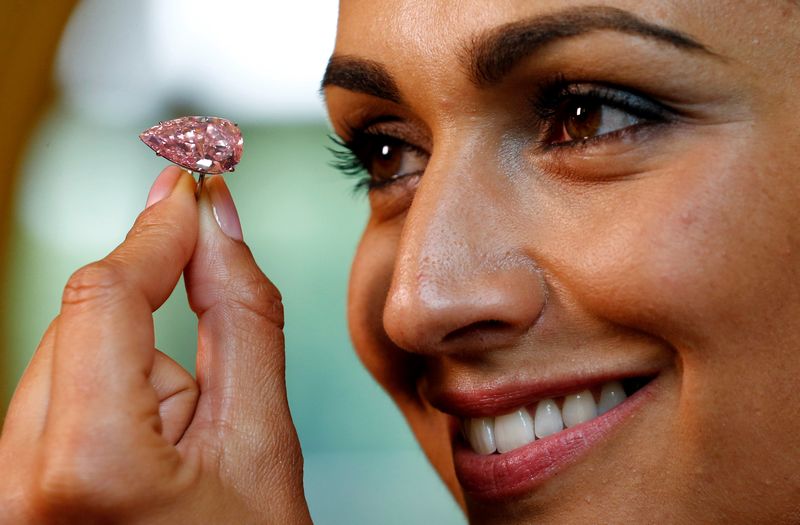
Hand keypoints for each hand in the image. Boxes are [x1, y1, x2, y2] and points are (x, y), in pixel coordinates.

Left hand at [0, 167, 310, 523]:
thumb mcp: (262, 441)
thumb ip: (242, 319)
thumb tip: (219, 226)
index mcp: (87, 469)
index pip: (105, 299)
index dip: (155, 232)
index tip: (188, 185)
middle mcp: (10, 485)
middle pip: (82, 326)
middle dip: (154, 323)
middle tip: (212, 378)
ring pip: (64, 362)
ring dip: (132, 375)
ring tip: (181, 448)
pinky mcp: (4, 489)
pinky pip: (50, 402)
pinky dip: (106, 401)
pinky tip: (145, 455)